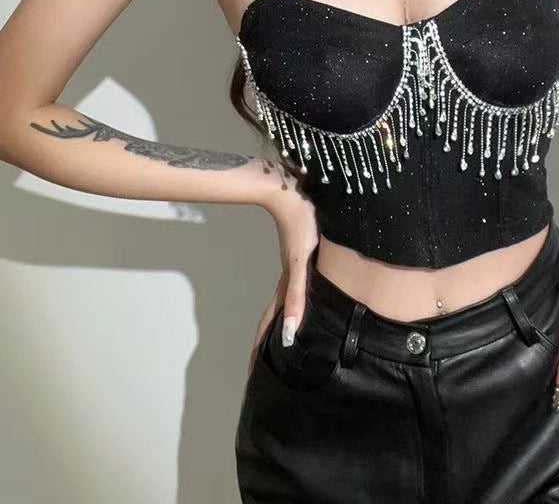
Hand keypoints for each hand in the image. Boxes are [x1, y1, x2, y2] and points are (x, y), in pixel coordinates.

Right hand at [247, 188, 318, 375]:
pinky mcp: (301, 251)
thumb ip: (298, 295)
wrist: (292, 188)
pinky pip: (295, 284)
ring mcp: (293, 264)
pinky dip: (294, 300)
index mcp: (288, 283)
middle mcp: (288, 277)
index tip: (252, 373)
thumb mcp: (303, 262)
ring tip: (281, 340)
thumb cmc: (302, 221)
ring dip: (280, 321)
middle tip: (262, 365)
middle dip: (267, 341)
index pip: (269, 325)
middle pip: (274, 316)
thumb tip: (290, 334)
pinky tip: (302, 299)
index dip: (260, 349)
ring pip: (284, 300)